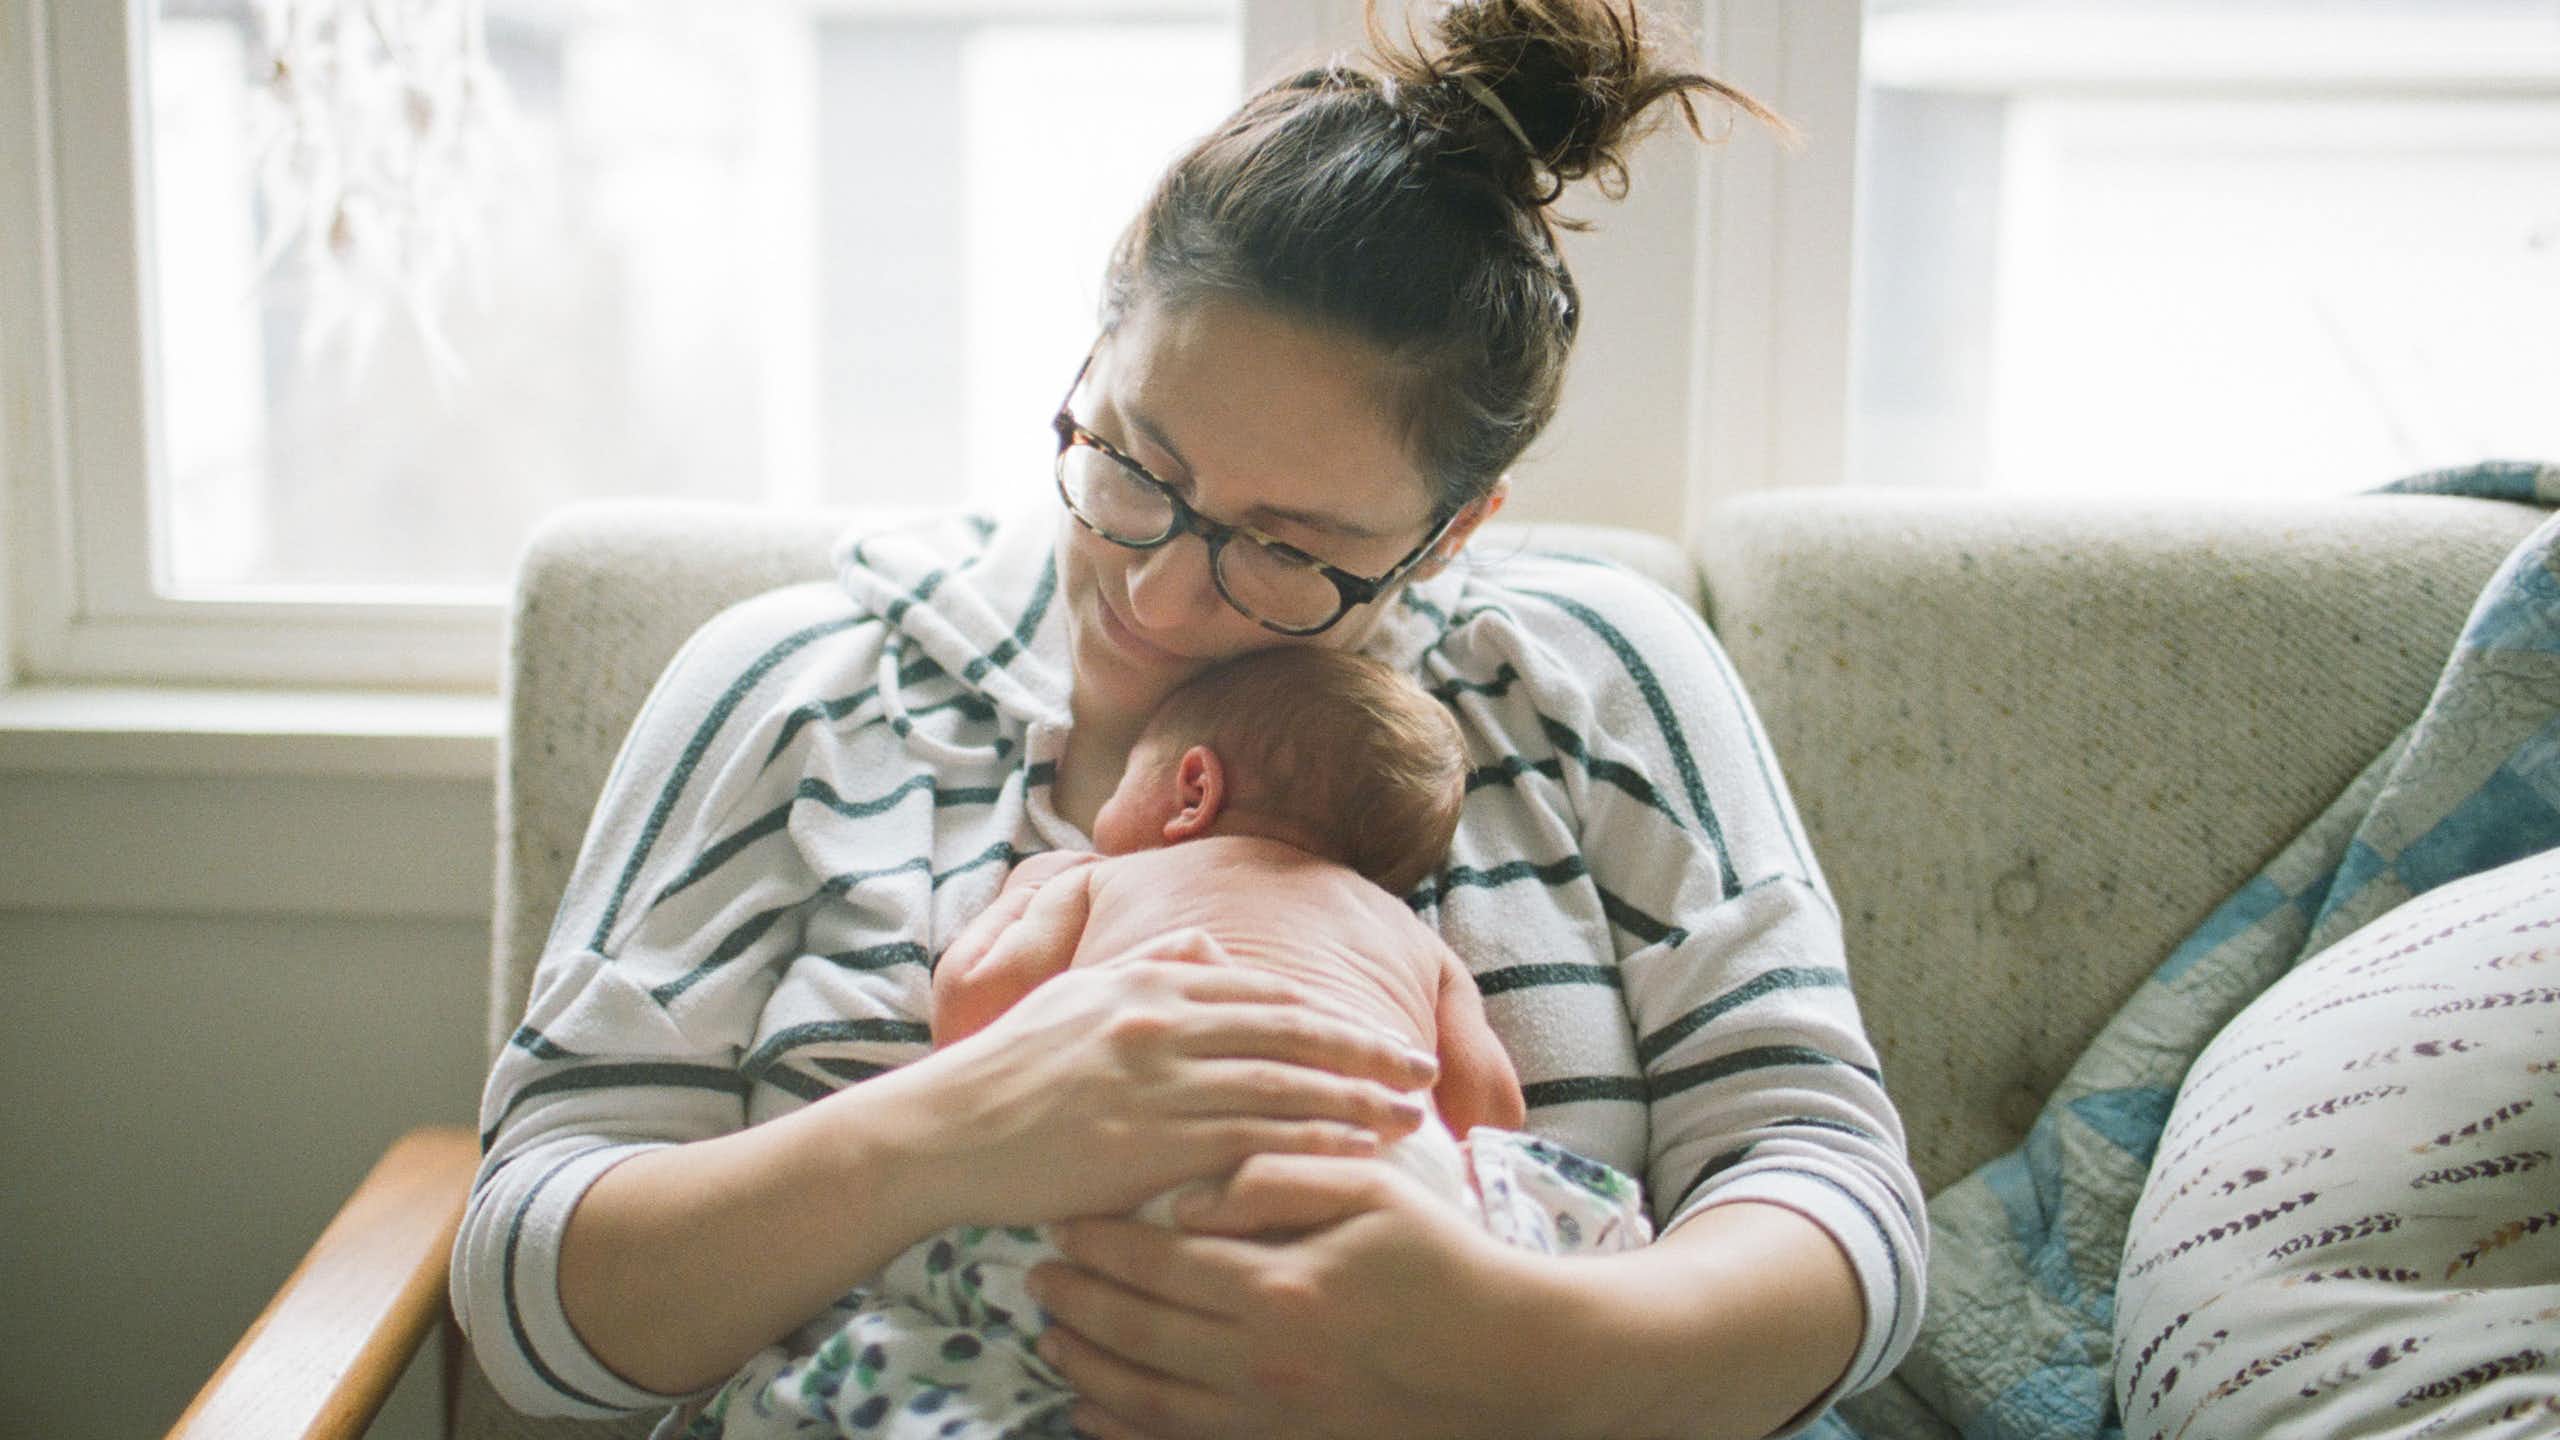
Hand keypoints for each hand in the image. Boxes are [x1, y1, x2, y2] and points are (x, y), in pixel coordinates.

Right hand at [885, 931, 1439, 1225]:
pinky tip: (1350, 1160)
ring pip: (1283, 1087)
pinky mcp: (1149, 1144)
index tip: (1379, 1036)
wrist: (944, 1132)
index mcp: (1149, 983)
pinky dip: (1309, 1147)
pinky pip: (1251, 1142)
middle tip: (1420, 1073)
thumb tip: (1205, 948)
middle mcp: (1162, 1022)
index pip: (1265, 994)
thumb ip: (1149, 966)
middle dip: (1366, 1053)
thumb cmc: (1009, 1069)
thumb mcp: (1077, 994)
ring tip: (1408, 1120)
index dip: (1331, 1015)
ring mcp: (1157, 1083)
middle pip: (1291, 1033)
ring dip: (1356, 1103)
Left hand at [1029, 1153, 1557, 1439]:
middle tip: (1036, 1276)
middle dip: (1079, 1301)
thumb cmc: (1443, 1263)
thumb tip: (1191, 1193)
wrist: (1508, 1362)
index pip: (1161, 1259)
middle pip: (1138, 1331)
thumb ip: (1281, 1176)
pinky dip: (1126, 1431)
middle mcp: (1262, 1358)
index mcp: (1280, 1284)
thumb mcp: (1374, 1191)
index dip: (1103, 1241)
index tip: (1064, 1221)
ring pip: (1146, 1397)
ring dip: (1089, 1366)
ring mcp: (1268, 1415)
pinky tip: (1095, 1411)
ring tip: (1054, 1335)